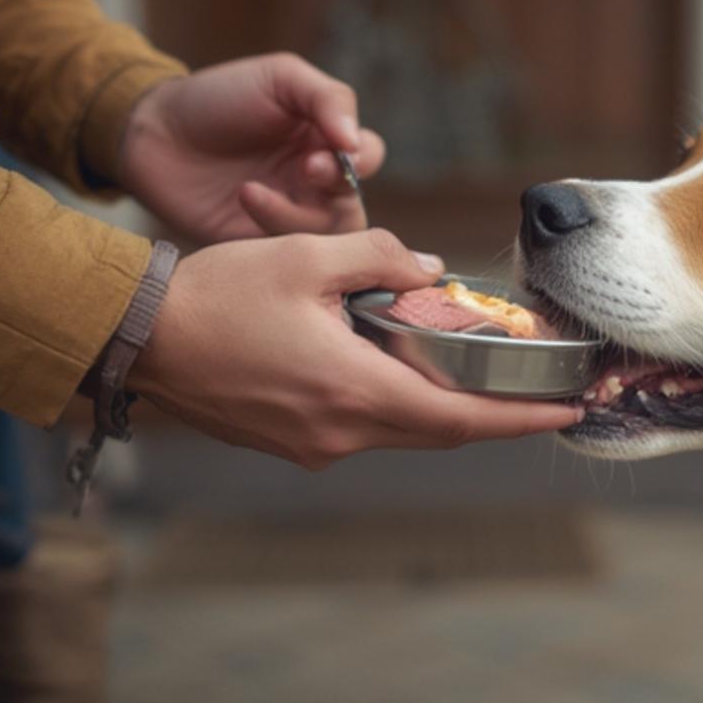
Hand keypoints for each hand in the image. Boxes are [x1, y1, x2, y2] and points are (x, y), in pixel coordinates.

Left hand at [118, 54, 384, 242]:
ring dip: (299, 214)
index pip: (368, 157)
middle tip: (304, 170)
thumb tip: (356, 142)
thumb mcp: (280, 78)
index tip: (334, 150)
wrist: (153, 132)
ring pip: (325, 236)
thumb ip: (328, 98)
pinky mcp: (260, 244)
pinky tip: (244, 197)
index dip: (361, 158)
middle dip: (335, 190)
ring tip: (254, 188)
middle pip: (356, 203)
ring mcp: (288, 216)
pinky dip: (272, 227)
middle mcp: (314, 183)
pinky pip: (289, 255)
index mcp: (325, 140)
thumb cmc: (217, 98)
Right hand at [127, 229, 582, 469]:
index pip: (462, 419)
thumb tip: (428, 268)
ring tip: (460, 362)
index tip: (570, 412)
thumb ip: (378, 258)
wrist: (132, 337)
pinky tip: (386, 360)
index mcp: (354, 392)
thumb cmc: (215, 294)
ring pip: (398, 428)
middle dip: (489, 411)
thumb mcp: (306, 256)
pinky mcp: (288, 442)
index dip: (522, 419)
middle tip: (533, 387)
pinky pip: (358, 425)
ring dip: (433, 400)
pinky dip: (388, 399)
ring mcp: (311, 446)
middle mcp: (340, 434)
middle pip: (438, 430)